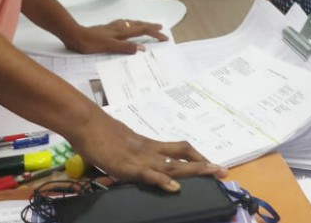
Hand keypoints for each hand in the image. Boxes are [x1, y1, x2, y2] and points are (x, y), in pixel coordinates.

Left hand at [62, 20, 166, 54]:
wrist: (75, 35)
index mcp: (121, 32)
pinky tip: (127, 26)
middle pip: (139, 25)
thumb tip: (142, 48)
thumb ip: (125, 47)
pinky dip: (131, 25)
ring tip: (148, 25)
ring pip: (131, 23)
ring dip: (142, 24)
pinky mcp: (107, 28)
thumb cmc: (91, 43)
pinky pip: (124, 24)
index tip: (164, 37)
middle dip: (151, 27)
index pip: (142, 31)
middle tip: (161, 28)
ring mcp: (113, 27)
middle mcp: (119, 27)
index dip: (154, 33)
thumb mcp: (108, 47)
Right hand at [71, 109, 226, 191]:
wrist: (86, 123)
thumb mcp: (122, 148)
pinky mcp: (127, 166)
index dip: (197, 157)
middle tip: (224, 171)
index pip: (180, 149)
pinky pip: (148, 174)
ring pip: (172, 165)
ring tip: (212, 174)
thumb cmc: (100, 135)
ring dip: (194, 171)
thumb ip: (134, 157)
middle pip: (183, 156)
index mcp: (150, 146)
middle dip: (204, 165)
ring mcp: (140, 158)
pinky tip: (175, 188)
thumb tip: (142, 165)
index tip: (212, 164)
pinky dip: (163, 181)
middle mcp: (150, 150)